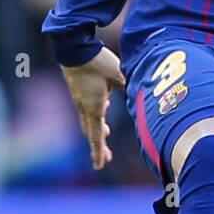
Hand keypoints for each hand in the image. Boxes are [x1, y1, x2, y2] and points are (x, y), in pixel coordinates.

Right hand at [60, 47, 125, 169]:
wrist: (74, 46)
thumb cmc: (96, 62)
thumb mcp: (118, 75)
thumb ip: (129, 87)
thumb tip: (138, 94)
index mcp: (94, 107)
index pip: (96, 135)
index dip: (98, 152)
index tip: (99, 166)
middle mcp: (85, 106)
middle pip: (92, 132)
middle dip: (99, 146)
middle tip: (105, 160)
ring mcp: (81, 98)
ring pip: (90, 120)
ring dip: (98, 130)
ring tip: (106, 136)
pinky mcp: (80, 90)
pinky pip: (89, 107)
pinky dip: (97, 113)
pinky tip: (105, 107)